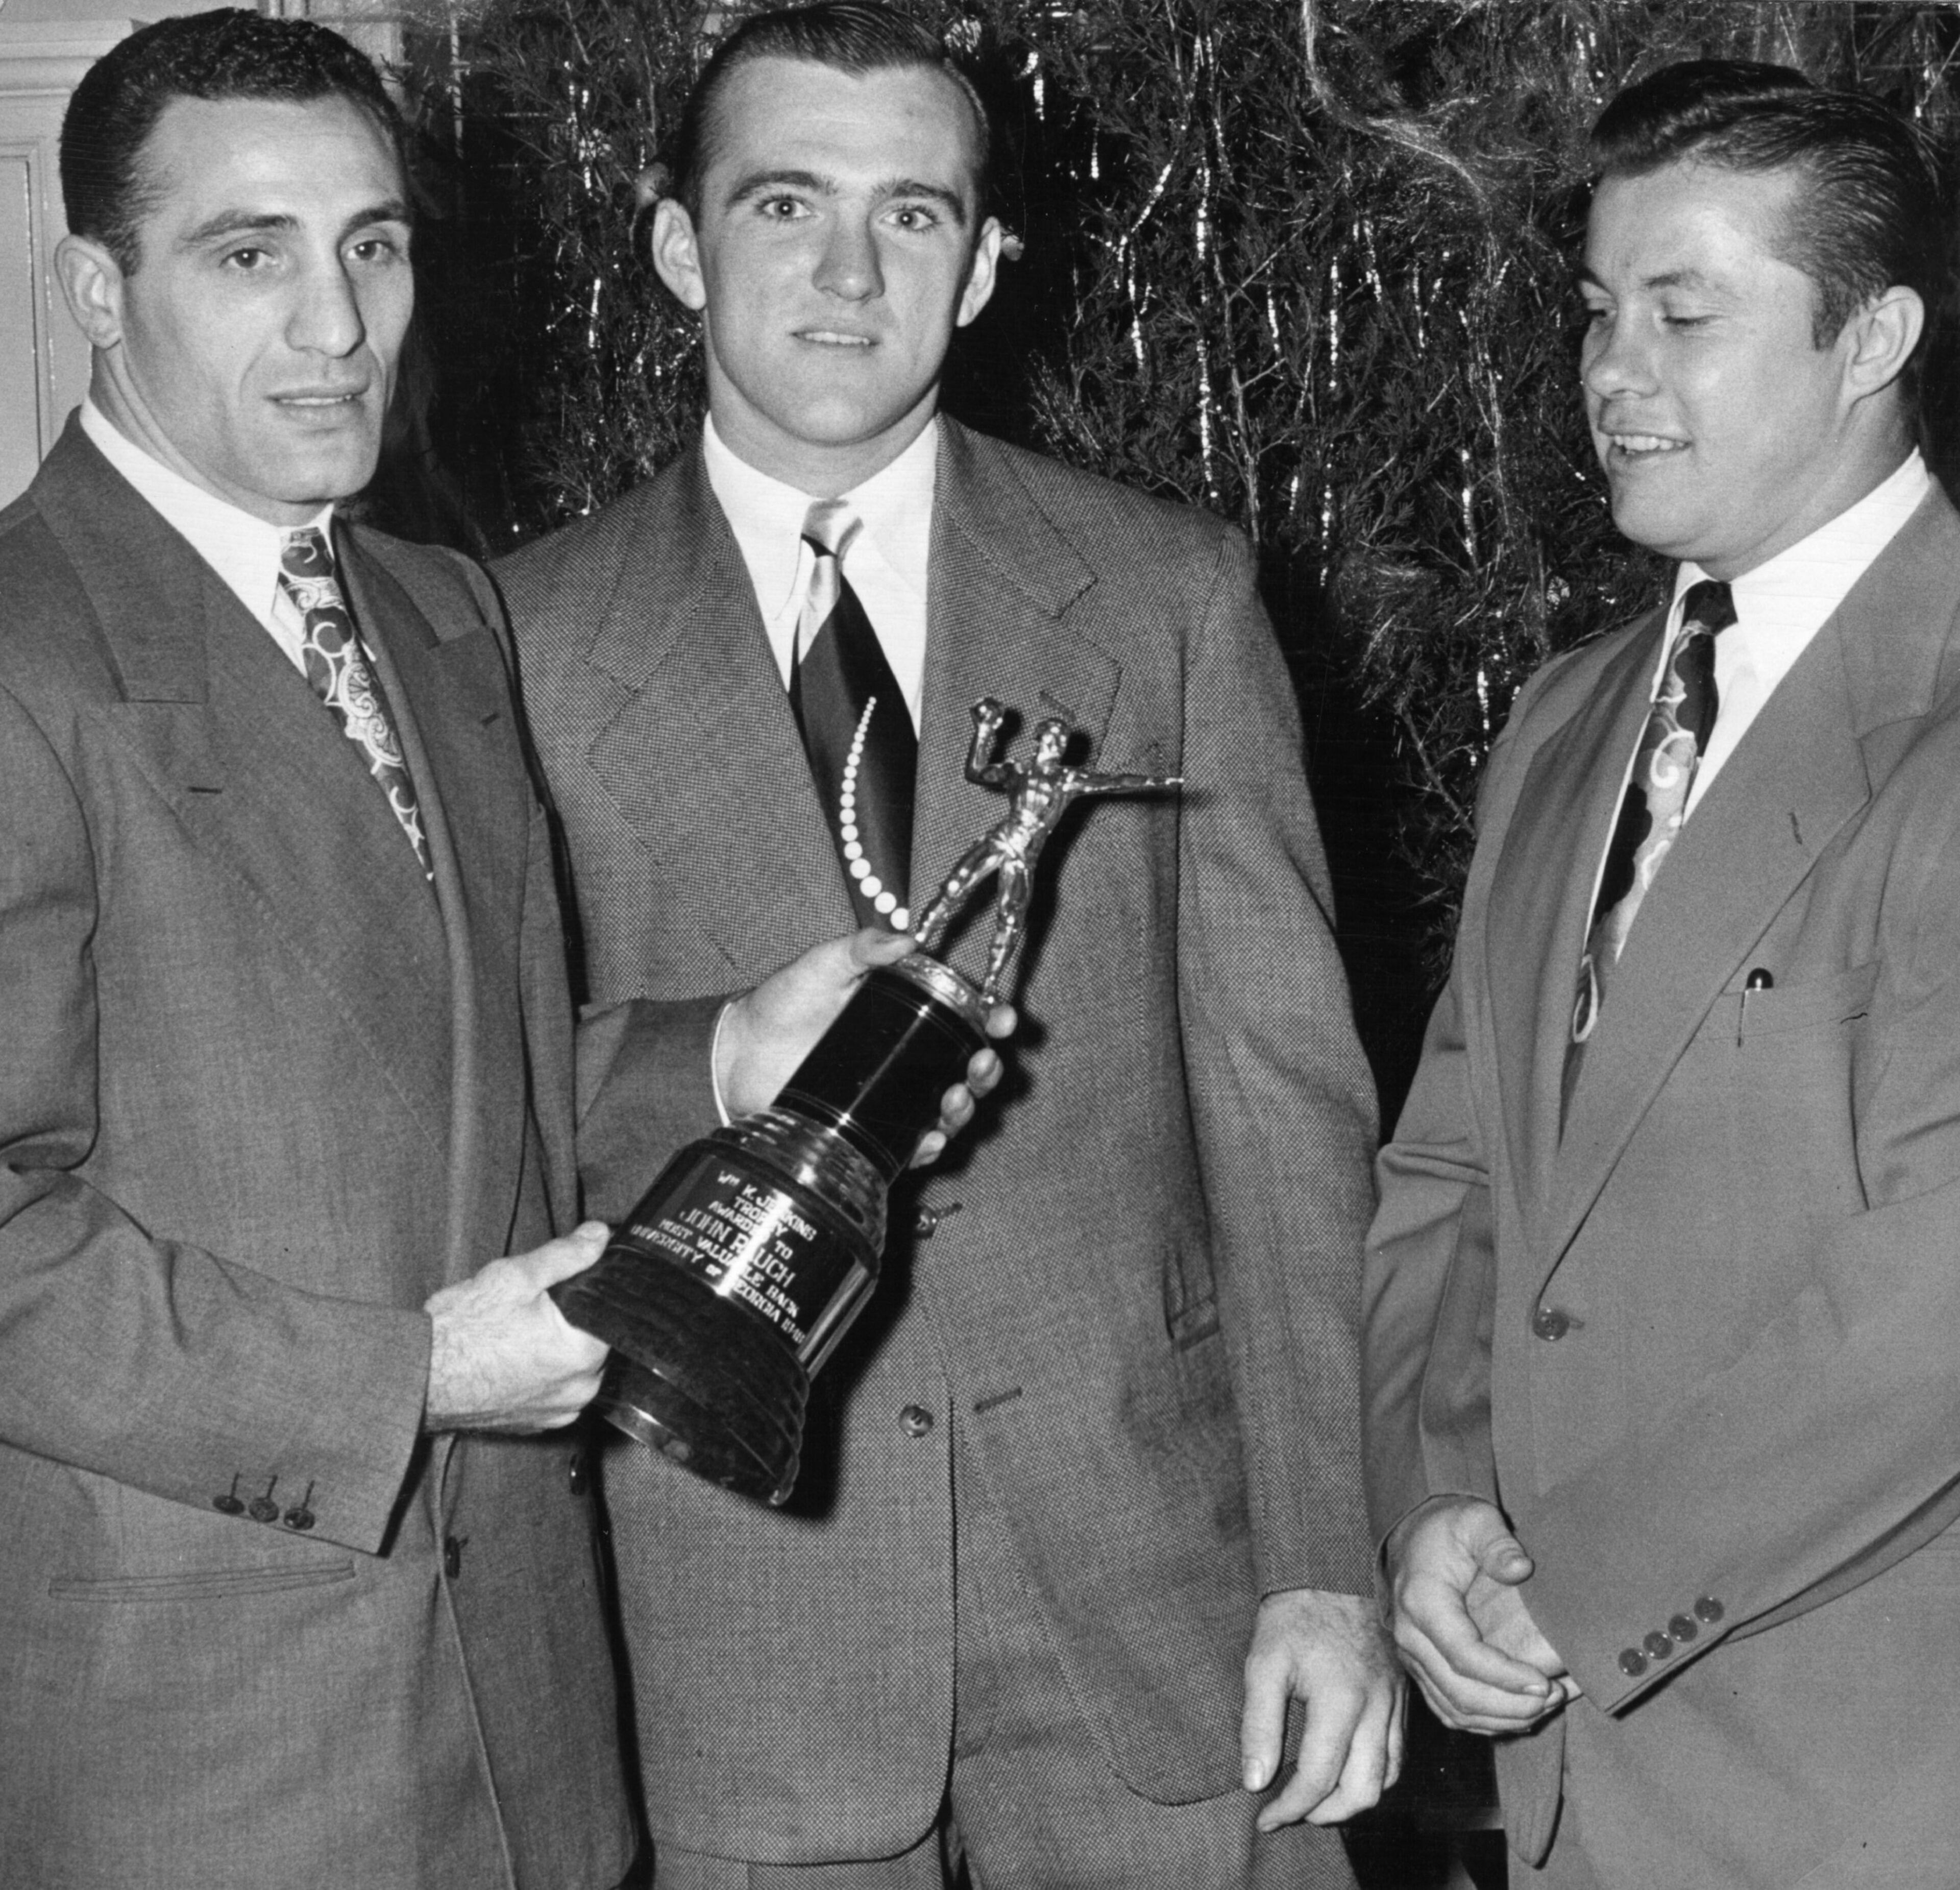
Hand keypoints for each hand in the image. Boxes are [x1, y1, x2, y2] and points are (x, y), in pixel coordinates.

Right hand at [423, 1222, 610, 1431]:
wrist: (414, 1377)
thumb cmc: (462, 1330)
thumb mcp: (515, 1276)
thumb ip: (566, 1255)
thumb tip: (599, 1236)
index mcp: (584, 1355)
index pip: (611, 1316)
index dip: (592, 1295)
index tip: (568, 1288)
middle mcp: (579, 1391)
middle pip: (592, 1343)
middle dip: (570, 1322)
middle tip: (532, 1308)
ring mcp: (556, 1413)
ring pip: (572, 1368)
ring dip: (554, 1349)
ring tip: (516, 1334)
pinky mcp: (533, 1425)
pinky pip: (550, 1391)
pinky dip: (537, 1375)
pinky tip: (510, 1358)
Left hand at [716, 928, 1013, 1161]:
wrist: (737, 1055)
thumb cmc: (780, 1006)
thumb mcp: (822, 965)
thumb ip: (860, 948)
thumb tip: (908, 941)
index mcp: (905, 1014)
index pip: (962, 1015)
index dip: (991, 1017)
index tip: (1002, 1017)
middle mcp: (906, 1057)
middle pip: (966, 1067)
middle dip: (985, 1069)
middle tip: (981, 1063)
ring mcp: (890, 1096)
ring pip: (948, 1109)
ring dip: (963, 1109)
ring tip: (953, 1100)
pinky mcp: (871, 1130)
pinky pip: (911, 1144)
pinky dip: (929, 1145)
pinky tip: (931, 1139)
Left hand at [1240, 1588, 1405, 1827]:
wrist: (1331, 1571)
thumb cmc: (1294, 1616)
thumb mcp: (1263, 1663)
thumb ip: (1259, 1725)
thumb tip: (1255, 1781)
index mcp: (1341, 1699)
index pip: (1318, 1777)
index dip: (1288, 1807)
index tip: (1263, 1817)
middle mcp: (1376, 1707)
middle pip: (1361, 1791)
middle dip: (1324, 1814)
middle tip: (1291, 1812)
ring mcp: (1394, 1702)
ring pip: (1387, 1778)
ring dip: (1352, 1800)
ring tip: (1316, 1801)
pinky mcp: (1401, 1697)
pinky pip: (1398, 1754)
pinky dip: (1375, 1776)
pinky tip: (1347, 1773)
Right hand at [1383, 1496, 1575, 1734]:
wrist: (1415, 1533)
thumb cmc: (1448, 1527)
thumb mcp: (1475, 1520)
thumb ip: (1497, 1543)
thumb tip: (1522, 1569)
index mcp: (1422, 1602)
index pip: (1463, 1655)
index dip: (1505, 1677)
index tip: (1545, 1682)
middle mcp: (1410, 1637)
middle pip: (1459, 1692)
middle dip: (1511, 1705)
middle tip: (1554, 1697)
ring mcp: (1413, 1657)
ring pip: (1454, 1709)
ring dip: (1502, 1718)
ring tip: (1545, 1706)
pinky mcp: (1421, 1667)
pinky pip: (1448, 1708)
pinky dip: (1484, 1721)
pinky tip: (1519, 1715)